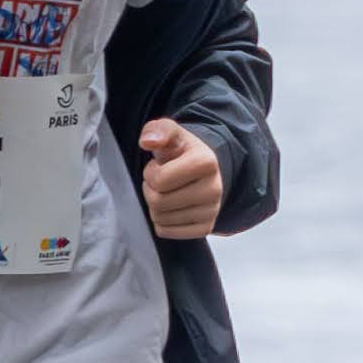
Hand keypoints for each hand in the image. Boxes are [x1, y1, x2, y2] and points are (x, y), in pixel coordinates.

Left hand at [138, 118, 224, 240]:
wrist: (202, 170)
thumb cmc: (181, 151)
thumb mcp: (171, 133)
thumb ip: (158, 130)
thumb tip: (147, 141)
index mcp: (206, 162)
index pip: (159, 180)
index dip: (151, 173)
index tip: (159, 166)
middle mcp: (214, 189)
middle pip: (158, 202)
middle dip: (150, 190)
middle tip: (160, 181)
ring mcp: (212, 211)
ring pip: (160, 219)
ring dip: (155, 206)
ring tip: (167, 192)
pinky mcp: (206, 228)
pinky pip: (166, 232)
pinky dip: (162, 221)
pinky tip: (171, 207)